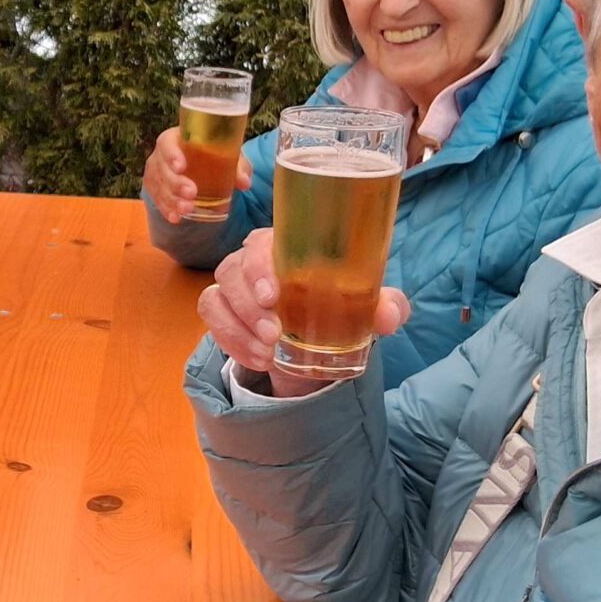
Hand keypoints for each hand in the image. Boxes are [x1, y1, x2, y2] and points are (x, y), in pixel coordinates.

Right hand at [143, 125, 252, 225]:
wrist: (201, 162)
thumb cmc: (213, 154)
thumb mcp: (227, 154)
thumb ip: (237, 166)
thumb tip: (245, 183)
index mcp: (176, 138)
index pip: (167, 143)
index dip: (171, 155)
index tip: (181, 167)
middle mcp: (161, 154)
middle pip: (162, 168)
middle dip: (175, 183)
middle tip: (191, 193)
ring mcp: (156, 171)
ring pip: (158, 186)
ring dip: (171, 199)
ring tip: (187, 209)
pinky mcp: (155, 187)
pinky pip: (157, 199)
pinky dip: (166, 209)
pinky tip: (175, 217)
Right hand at [197, 228, 409, 395]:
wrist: (318, 341)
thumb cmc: (340, 307)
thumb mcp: (369, 308)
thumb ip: (385, 307)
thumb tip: (388, 316)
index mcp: (286, 247)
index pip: (260, 242)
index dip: (260, 266)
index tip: (273, 296)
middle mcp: (252, 261)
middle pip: (231, 269)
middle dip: (248, 305)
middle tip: (273, 335)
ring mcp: (232, 287)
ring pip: (216, 297)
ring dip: (238, 328)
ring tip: (267, 354)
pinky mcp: (221, 312)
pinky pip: (212, 321)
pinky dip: (231, 342)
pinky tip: (257, 359)